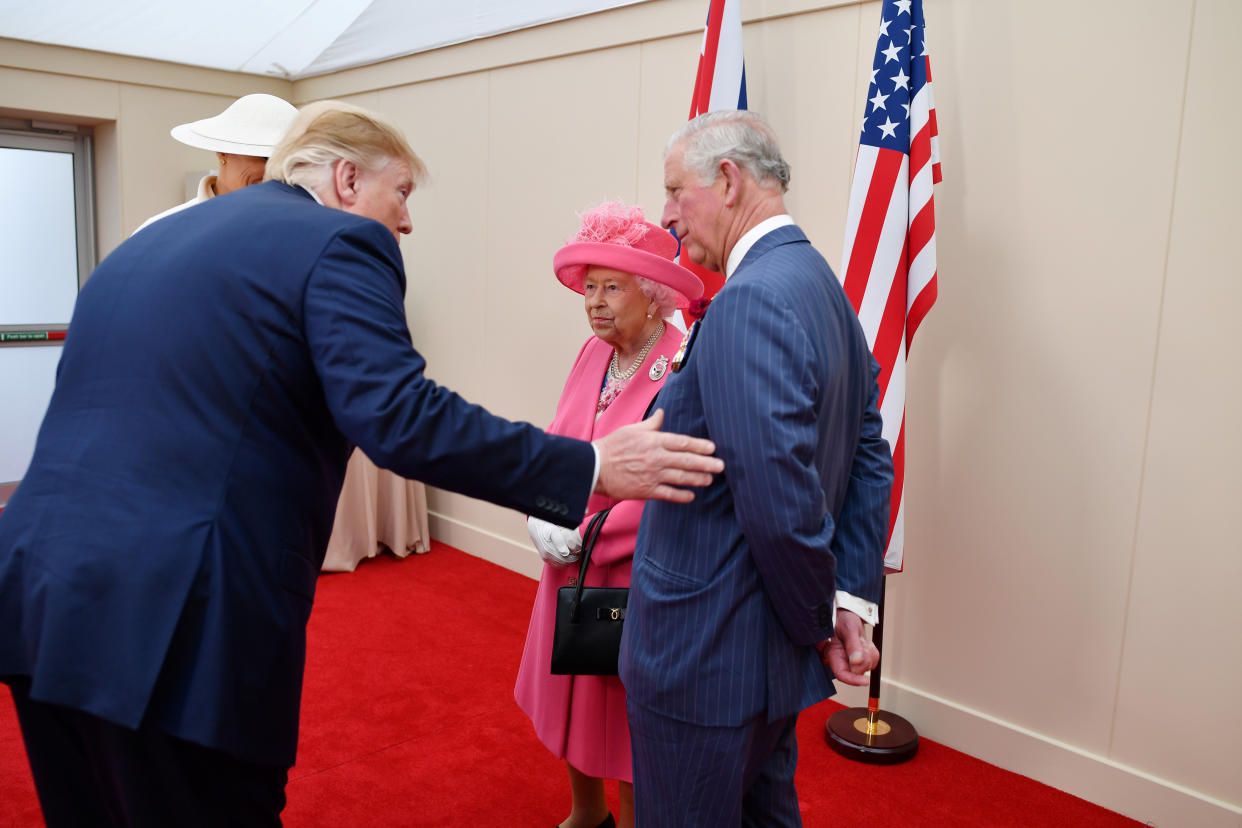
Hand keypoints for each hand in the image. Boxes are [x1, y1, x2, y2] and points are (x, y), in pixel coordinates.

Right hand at [526, 516, 581, 566]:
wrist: (535, 526)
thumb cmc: (546, 527)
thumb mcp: (554, 531)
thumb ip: (559, 542)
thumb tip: (565, 553)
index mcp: (548, 550)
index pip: (565, 561)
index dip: (573, 557)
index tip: (577, 552)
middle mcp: (546, 556)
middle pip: (563, 564)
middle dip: (571, 559)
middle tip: (576, 553)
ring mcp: (545, 558)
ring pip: (560, 565)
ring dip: (567, 561)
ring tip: (571, 553)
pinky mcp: (545, 558)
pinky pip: (555, 564)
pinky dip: (562, 562)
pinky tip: (565, 555)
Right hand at [593, 409, 722, 502]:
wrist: (594, 467)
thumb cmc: (612, 446)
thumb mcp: (632, 429)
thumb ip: (650, 424)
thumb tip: (662, 413)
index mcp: (653, 440)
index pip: (682, 442)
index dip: (699, 445)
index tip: (712, 448)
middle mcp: (656, 457)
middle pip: (687, 460)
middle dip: (706, 463)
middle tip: (720, 466)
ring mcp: (652, 475)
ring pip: (681, 478)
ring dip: (698, 479)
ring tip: (710, 480)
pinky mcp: (646, 490)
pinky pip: (669, 494)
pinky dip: (682, 495)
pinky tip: (692, 495)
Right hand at [816, 609, 878, 685]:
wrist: (848, 616)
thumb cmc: (843, 619)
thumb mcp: (849, 628)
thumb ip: (852, 645)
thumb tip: (856, 662)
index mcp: (833, 654)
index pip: (842, 674)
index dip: (853, 680)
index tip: (865, 681)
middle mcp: (841, 660)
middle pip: (858, 670)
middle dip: (865, 657)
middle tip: (862, 642)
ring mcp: (851, 661)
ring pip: (867, 666)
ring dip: (869, 653)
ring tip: (862, 640)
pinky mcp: (860, 660)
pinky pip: (873, 661)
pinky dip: (872, 652)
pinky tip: (865, 643)